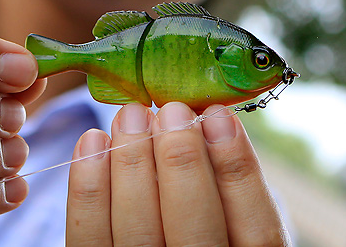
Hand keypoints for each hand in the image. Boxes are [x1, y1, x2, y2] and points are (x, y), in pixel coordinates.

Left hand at [66, 102, 289, 246]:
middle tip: (172, 111)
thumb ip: (227, 181)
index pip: (256, 228)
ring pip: (139, 232)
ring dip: (132, 164)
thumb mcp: (235, 216)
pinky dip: (89, 188)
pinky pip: (90, 238)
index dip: (237, 168)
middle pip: (193, 232)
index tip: (218, 116)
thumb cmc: (205, 226)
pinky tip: (93, 142)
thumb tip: (208, 116)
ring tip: (132, 116)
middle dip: (181, 162)